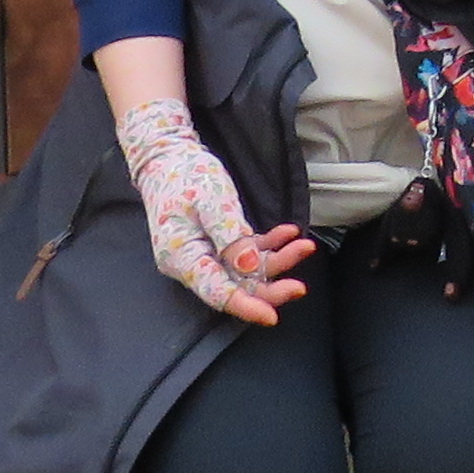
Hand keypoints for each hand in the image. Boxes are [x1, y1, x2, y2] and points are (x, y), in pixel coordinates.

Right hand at [113, 96, 318, 322]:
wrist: (169, 156)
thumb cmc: (186, 175)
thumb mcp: (211, 200)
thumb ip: (229, 235)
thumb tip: (249, 268)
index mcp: (182, 258)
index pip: (216, 291)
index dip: (246, 306)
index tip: (272, 316)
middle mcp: (193, 263)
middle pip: (235, 286)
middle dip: (269, 288)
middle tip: (300, 287)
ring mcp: (207, 254)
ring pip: (246, 270)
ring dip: (276, 261)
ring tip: (304, 246)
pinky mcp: (219, 242)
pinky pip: (248, 251)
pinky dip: (268, 244)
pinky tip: (288, 233)